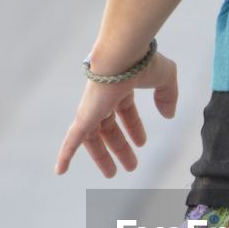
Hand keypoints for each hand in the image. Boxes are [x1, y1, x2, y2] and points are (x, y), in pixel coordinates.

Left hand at [54, 51, 177, 176]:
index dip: (134, 127)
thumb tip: (168, 115)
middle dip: (118, 146)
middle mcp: (103, 97)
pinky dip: (65, 154)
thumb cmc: (143, 62)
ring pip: (93, 137)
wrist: (123, 53)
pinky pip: (72, 139)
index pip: (125, 110)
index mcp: (120, 87)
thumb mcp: (165, 79)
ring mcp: (92, 107)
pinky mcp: (84, 116)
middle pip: (108, 127)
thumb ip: (167, 96)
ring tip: (112, 174)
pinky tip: (60, 170)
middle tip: (129, 165)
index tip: (142, 143)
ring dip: (102, 156)